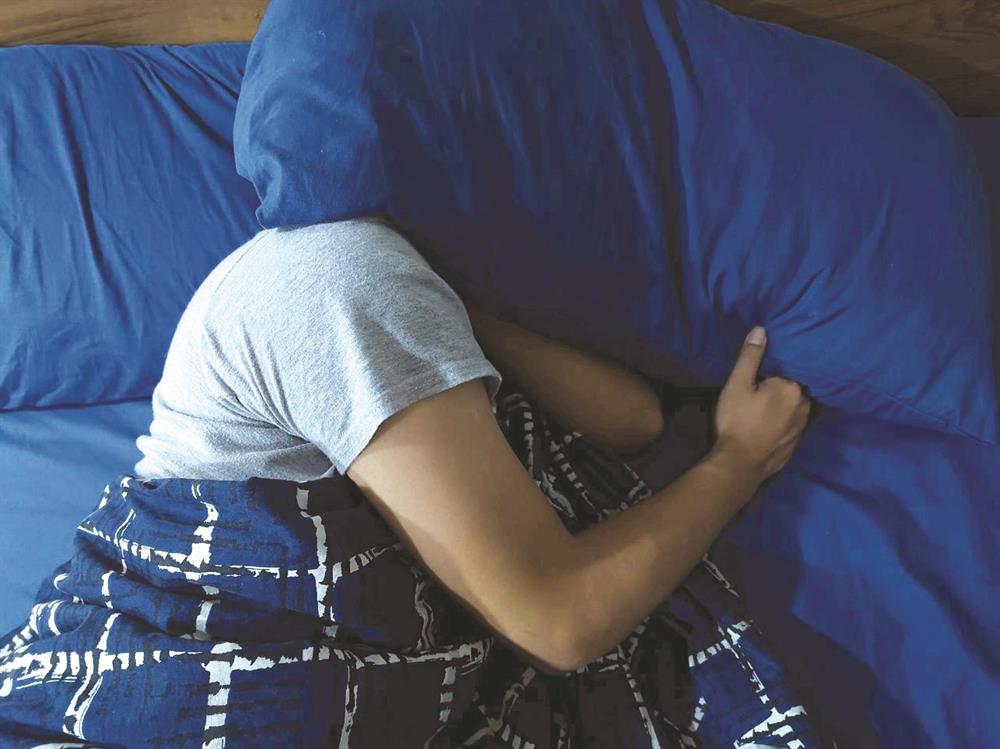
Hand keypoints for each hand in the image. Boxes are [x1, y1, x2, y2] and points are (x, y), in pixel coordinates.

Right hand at [712, 326, 811, 481]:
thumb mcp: (737, 385)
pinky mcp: (797, 443)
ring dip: (779, 409)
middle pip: (788, 390)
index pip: (781, 373)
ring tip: (759, 415)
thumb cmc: (737, 421)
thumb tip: (761, 330)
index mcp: (792, 388)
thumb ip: (750, 357)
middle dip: (775, 392)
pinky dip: (781, 425)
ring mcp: (803, 427)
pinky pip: (790, 426)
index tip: (752, 387)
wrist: (740, 464)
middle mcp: (805, 405)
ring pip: (791, 409)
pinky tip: (765, 430)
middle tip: (753, 401)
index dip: (764, 378)